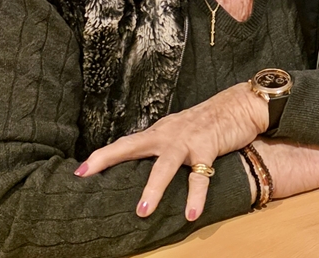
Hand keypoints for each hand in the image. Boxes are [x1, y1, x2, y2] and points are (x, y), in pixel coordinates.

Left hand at [76, 81, 267, 220]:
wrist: (238, 105)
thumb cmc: (206, 123)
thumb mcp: (178, 133)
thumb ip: (161, 149)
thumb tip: (140, 172)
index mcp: (158, 133)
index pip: (125, 144)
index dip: (102, 156)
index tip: (80, 172)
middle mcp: (167, 135)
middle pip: (133, 146)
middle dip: (109, 159)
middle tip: (86, 175)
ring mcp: (186, 141)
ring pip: (165, 165)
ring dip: (153, 188)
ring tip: (143, 212)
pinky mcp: (207, 147)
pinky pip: (200, 176)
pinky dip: (196, 196)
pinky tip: (191, 214)